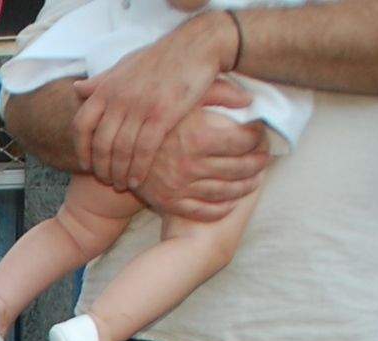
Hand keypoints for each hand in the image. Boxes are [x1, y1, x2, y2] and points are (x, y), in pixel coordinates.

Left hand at [71, 11, 237, 190]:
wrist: (198, 45)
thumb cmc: (161, 57)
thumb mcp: (125, 64)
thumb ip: (101, 81)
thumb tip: (76, 89)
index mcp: (106, 88)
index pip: (80, 125)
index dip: (80, 149)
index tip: (86, 165)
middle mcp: (118, 99)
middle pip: (100, 144)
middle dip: (101, 168)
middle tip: (106, 181)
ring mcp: (139, 107)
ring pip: (120, 151)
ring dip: (118, 173)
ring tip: (121, 185)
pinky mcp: (162, 115)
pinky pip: (143, 150)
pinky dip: (137, 169)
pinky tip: (137, 181)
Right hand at [129, 86, 269, 222]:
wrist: (112, 141)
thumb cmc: (152, 113)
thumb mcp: (182, 94)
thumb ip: (218, 92)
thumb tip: (249, 98)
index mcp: (196, 138)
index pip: (243, 141)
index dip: (259, 137)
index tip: (262, 134)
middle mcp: (189, 166)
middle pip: (240, 168)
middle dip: (259, 163)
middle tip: (265, 157)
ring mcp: (178, 188)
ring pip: (226, 192)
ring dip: (247, 186)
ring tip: (256, 178)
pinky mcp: (168, 203)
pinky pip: (204, 211)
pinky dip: (223, 208)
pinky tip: (233, 201)